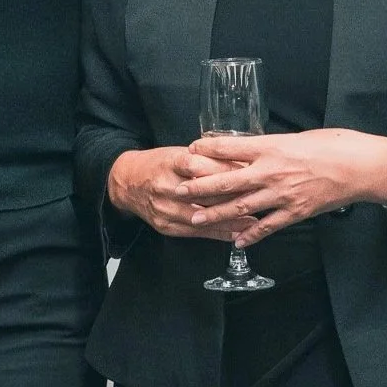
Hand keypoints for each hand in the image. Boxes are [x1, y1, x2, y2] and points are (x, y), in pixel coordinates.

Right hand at [106, 146, 254, 240]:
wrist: (127, 183)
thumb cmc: (159, 165)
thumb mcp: (179, 153)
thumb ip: (206, 159)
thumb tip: (241, 165)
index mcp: (171, 163)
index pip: (200, 167)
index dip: (226, 172)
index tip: (248, 175)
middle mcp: (166, 186)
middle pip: (204, 194)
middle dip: (233, 198)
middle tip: (258, 199)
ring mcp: (165, 208)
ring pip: (202, 217)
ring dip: (229, 221)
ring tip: (253, 222)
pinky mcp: (166, 226)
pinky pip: (196, 232)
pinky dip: (218, 234)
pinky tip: (235, 234)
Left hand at [182, 129, 386, 246]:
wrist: (361, 166)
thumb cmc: (333, 145)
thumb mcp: (298, 137)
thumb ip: (272, 146)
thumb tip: (251, 149)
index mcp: (272, 147)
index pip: (230, 147)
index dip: (207, 149)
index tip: (189, 150)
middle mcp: (272, 171)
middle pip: (228, 180)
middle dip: (200, 187)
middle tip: (178, 191)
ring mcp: (283, 194)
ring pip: (242, 206)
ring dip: (217, 214)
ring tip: (196, 219)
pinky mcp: (296, 212)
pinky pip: (268, 225)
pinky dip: (251, 234)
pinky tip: (237, 241)